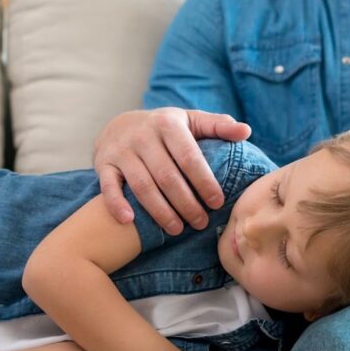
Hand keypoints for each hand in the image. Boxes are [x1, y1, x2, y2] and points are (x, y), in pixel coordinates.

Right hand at [93, 107, 250, 234]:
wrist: (118, 124)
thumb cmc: (164, 128)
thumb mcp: (190, 121)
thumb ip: (218, 126)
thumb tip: (246, 131)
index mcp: (168, 124)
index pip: (189, 156)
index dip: (204, 181)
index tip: (218, 202)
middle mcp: (143, 136)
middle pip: (167, 176)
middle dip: (187, 203)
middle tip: (201, 223)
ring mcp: (121, 151)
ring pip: (142, 186)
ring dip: (161, 211)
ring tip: (178, 229)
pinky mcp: (104, 165)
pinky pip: (108, 187)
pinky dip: (116, 204)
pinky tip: (129, 221)